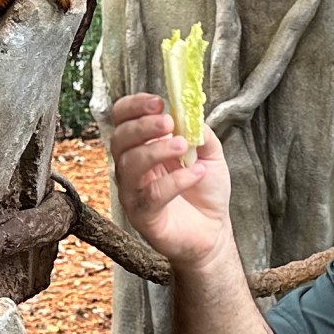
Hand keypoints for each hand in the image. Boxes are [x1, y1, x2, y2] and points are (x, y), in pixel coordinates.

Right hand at [107, 92, 234, 273]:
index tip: (158, 102)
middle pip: (119, 140)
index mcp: (142, 146)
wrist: (214, 231)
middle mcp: (131, 168)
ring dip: (155, 151)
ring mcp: (134, 192)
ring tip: (182, 146)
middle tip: (168, 123)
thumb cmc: (205, 192)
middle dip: (142, 126)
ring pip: (129, 166)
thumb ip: (200, 132)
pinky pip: (151, 195)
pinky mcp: (143, 216)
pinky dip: (174, 181)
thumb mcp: (210, 154)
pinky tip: (196, 173)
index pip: (122, 120)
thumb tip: (190, 114)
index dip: (133, 107)